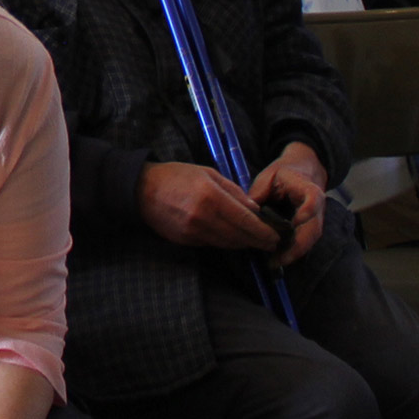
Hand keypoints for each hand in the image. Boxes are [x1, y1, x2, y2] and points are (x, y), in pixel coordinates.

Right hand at [137, 160, 280, 252]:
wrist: (142, 189)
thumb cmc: (177, 176)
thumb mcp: (208, 174)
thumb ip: (233, 191)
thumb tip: (255, 209)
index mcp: (211, 196)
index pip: (246, 221)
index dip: (264, 231)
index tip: (276, 236)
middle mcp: (204, 217)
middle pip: (240, 236)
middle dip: (258, 241)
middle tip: (271, 242)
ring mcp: (194, 231)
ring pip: (228, 244)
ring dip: (243, 244)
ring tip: (254, 241)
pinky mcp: (186, 240)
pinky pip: (212, 244)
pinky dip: (224, 242)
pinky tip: (231, 237)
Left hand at [248, 143, 328, 265]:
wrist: (301, 172)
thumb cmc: (283, 174)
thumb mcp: (269, 176)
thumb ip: (259, 192)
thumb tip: (246, 212)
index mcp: (308, 189)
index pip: (313, 201)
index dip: (308, 211)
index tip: (297, 220)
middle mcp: (317, 208)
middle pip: (314, 229)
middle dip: (297, 247)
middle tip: (277, 259)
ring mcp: (316, 220)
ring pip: (310, 240)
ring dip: (294, 253)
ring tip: (274, 263)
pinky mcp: (310, 229)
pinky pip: (305, 243)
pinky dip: (292, 252)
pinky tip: (277, 259)